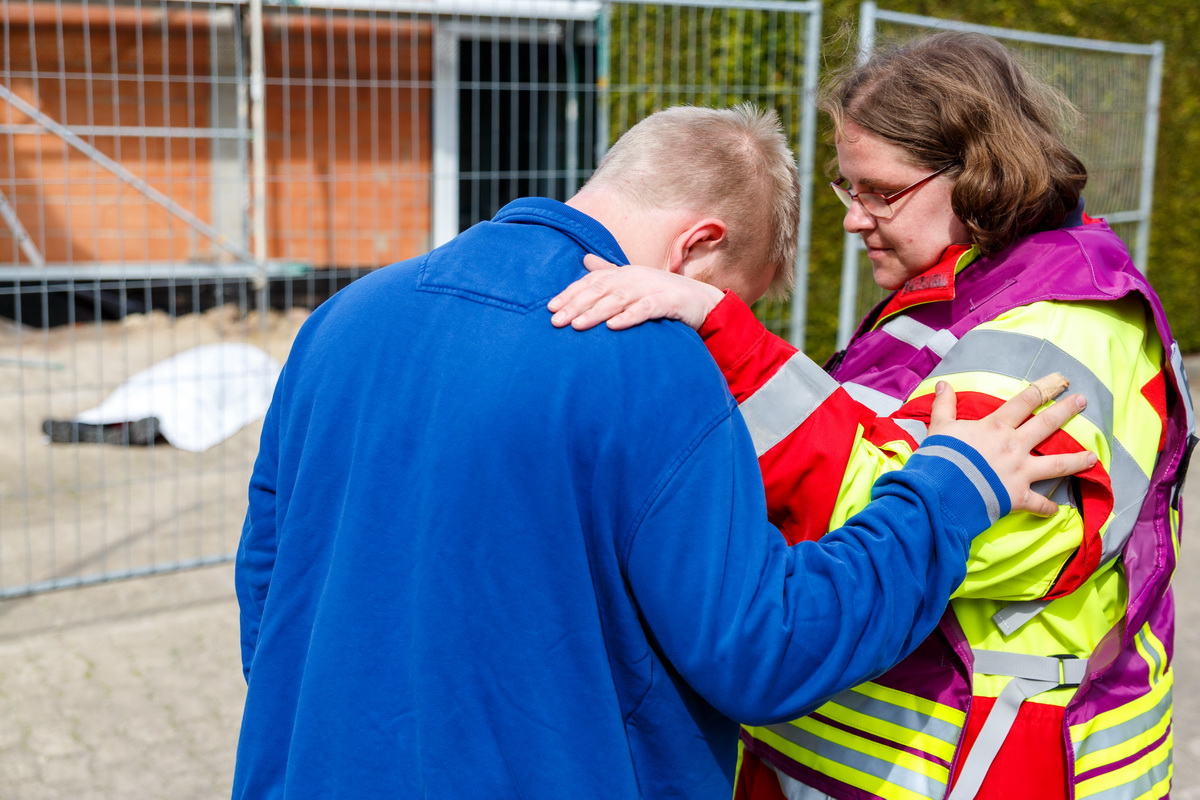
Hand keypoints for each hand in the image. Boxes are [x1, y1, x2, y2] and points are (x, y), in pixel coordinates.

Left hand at [548, 254, 724, 330]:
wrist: (701, 301)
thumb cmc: (662, 294)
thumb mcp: (634, 282)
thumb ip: (609, 271)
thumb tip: (585, 259)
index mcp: (624, 273)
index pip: (591, 282)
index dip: (570, 293)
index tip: (550, 308)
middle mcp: (635, 277)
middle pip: (600, 290)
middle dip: (576, 305)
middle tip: (556, 321)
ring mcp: (652, 288)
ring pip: (618, 300)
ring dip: (596, 312)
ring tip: (577, 325)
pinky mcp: (668, 302)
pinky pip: (646, 309)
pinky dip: (629, 317)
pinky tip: (613, 326)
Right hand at [928, 378, 1095, 516]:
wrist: (941, 490)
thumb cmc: (940, 457)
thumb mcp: (939, 427)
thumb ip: (944, 405)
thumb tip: (944, 384)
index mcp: (997, 426)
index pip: (1025, 401)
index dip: (1044, 388)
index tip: (1061, 380)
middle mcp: (1014, 446)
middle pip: (1047, 424)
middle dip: (1066, 410)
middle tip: (1082, 400)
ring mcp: (1020, 472)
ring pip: (1056, 464)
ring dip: (1076, 460)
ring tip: (1092, 457)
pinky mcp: (1018, 496)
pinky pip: (1038, 504)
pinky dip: (1048, 507)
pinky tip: (1057, 509)